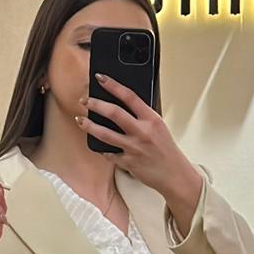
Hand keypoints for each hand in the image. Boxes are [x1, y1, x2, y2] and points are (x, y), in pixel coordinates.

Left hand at [78, 74, 203, 231]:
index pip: (129, 96)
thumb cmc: (166, 150)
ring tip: (80, 119)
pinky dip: (103, 149)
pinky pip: (109, 154)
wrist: (174, 175)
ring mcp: (134, 148)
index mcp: (151, 119)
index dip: (113, 85)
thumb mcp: (158, 127)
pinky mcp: (128, 163)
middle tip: (85, 100)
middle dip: (96, 104)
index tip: (100, 78)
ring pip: (105, 134)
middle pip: (114, 113)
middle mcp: (142, 132)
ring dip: (90, 125)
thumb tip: (122, 105)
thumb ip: (142, 116)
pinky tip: (98, 144)